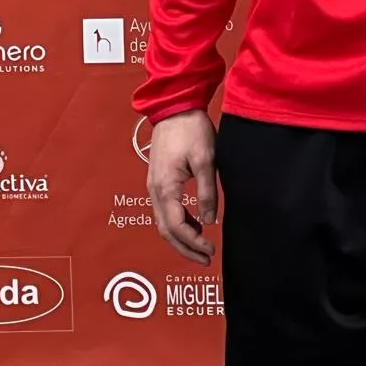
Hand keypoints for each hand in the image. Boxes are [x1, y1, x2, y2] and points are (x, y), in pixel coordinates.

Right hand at [147, 109, 218, 264]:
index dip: (193, 243)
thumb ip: (206, 192)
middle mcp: (154, 191)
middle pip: (166, 231)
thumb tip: (209, 221)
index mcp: (165, 187)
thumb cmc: (191, 129)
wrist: (175, 107)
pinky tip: (195, 224)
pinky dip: (179, 223)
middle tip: (206, 259)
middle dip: (185, 248)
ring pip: (164, 222)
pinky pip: (165, 210)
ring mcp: (154, 186)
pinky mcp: (159, 180)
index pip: (177, 227)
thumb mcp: (206, 159)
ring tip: (202, 247)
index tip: (211, 250)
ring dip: (182, 238)